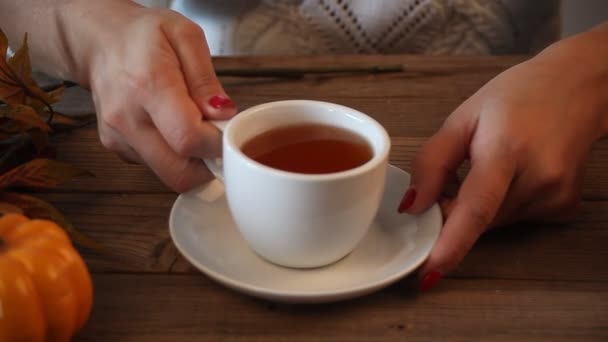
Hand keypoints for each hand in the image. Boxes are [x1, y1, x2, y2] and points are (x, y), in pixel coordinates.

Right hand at [78, 2, 235, 191]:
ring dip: (193, 162)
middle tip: (216, 138)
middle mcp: (127, 118)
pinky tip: (173, 129)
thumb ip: (206, 80)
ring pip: (170, 175)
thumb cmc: (143, 36)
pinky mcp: (117, 148)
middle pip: (180, 172)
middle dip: (209, 164)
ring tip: (194, 128)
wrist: (100, 41)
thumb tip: (223, 114)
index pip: (189, 138)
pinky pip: (157, 167)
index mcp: (148, 86)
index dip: (218, 144)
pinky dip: (174, 157)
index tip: (229, 132)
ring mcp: (119, 137)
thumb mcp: (185, 37)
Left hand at [399, 36, 607, 289]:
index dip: (451, 243)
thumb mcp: (462, 118)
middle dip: (453, 211)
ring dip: (478, 207)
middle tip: (454, 176)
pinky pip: (514, 219)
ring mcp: (556, 197)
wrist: (576, 87)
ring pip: (494, 223)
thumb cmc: (516, 96)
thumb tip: (412, 207)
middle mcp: (539, 179)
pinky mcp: (564, 208)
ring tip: (490, 163)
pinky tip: (512, 173)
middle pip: (479, 219)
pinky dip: (500, 206)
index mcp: (507, 151)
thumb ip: (432, 162)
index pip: (476, 207)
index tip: (429, 272)